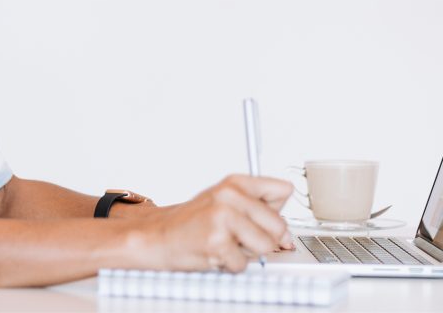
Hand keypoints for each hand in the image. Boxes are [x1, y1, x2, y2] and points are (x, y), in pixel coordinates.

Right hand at [142, 175, 292, 272]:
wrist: (160, 235)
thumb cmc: (193, 220)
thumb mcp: (225, 201)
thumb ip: (258, 209)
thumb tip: (286, 235)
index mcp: (235, 182)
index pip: (283, 190)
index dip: (278, 211)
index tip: (269, 221)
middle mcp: (230, 195)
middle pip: (279, 225)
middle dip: (265, 239)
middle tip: (242, 237)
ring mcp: (223, 217)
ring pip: (266, 247)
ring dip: (248, 253)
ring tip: (227, 243)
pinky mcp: (217, 241)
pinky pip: (244, 264)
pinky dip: (231, 265)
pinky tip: (216, 252)